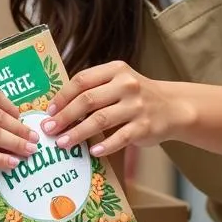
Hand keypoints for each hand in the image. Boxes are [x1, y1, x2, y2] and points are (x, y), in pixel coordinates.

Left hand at [39, 62, 192, 156]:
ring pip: (100, 120)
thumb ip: (94, 89)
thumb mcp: (118, 82)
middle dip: (64, 116)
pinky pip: (120, 138)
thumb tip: (58, 109)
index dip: (62, 96)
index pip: (82, 80)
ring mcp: (137, 106)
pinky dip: (105, 146)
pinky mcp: (145, 126)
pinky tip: (92, 152)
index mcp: (115, 70)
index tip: (48, 111)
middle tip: (49, 129)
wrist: (173, 107)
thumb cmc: (136, 96)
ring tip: (63, 143)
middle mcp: (126, 85)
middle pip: (87, 100)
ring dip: (78, 133)